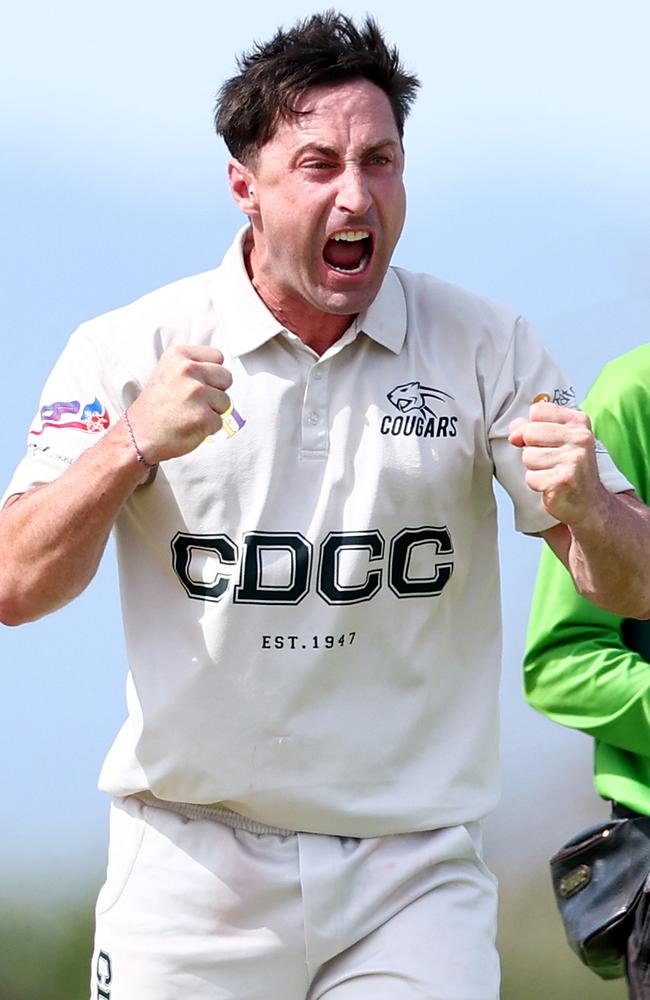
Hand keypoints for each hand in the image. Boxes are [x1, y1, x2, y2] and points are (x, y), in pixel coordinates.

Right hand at [125, 345, 232, 463]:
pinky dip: (208, 428)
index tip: (197, 384)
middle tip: (194, 402)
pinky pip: (220, 421)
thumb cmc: (154, 407)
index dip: (211, 373)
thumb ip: (192, 365)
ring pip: (226, 401)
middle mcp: (188, 370)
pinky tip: (189, 426)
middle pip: (226, 378)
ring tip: (189, 414)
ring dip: (212, 411)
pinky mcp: (203, 415)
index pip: (218, 357)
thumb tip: (217, 367)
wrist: (138, 435)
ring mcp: (197, 392)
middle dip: (216, 392)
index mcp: (179, 355)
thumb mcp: (166, 371)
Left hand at [508, 401, 606, 526]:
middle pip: (529, 433)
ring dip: (534, 469)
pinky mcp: (564, 481)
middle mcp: (580, 438)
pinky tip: (552, 486)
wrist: (589, 502)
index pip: (537, 411)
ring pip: (528, 456)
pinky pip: (531, 478)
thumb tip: (514, 433)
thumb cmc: (568, 468)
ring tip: (552, 473)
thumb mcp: (555, 440)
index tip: (544, 441)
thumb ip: (531, 428)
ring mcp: (574, 459)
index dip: (532, 427)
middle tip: (549, 462)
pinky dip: (537, 484)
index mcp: (578, 421)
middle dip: (531, 450)